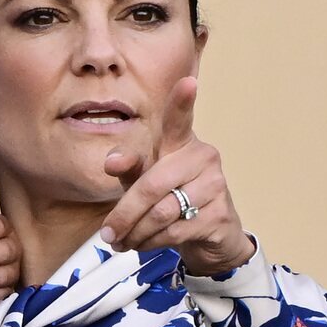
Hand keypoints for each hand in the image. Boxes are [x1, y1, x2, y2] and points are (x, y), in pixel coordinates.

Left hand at [99, 76, 253, 276]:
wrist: (210, 235)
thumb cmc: (171, 198)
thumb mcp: (144, 180)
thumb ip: (129, 168)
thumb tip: (112, 161)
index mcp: (181, 143)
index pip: (180, 120)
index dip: (183, 102)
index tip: (188, 82)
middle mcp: (202, 158)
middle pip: (152, 185)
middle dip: (124, 214)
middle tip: (108, 234)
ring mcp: (215, 186)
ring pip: (161, 213)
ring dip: (136, 233)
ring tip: (125, 242)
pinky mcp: (219, 215)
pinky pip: (175, 231)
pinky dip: (152, 243)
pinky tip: (145, 245)